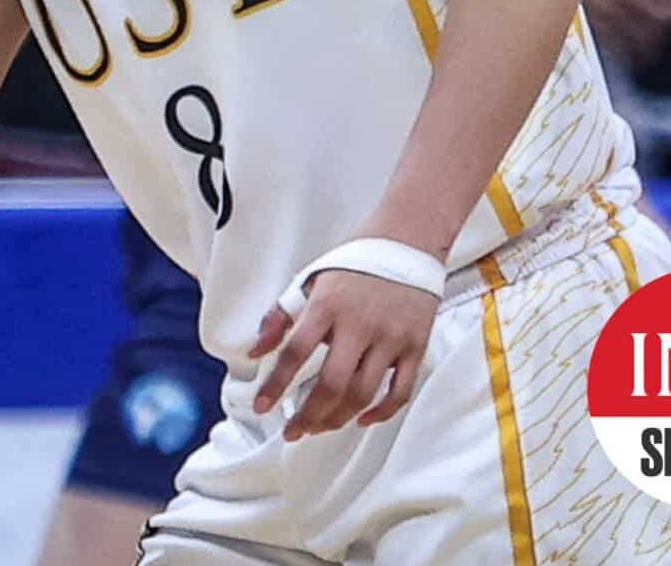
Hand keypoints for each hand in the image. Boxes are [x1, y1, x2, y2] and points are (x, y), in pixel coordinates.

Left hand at [248, 267, 435, 439]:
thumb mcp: (310, 278)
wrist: (409, 238)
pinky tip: (360, 419)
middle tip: (293, 431)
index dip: (276, 384)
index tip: (262, 406)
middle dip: (309, 415)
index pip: (295, 353)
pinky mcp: (416, 346)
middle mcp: (359, 324)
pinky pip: (400, 391)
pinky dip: (381, 412)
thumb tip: (255, 352)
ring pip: (363, 393)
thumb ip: (281, 315)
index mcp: (327, 305)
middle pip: (331, 383)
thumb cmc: (355, 260)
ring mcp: (391, 338)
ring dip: (338, 417)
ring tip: (320, 426)